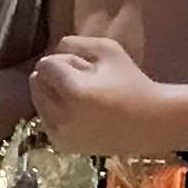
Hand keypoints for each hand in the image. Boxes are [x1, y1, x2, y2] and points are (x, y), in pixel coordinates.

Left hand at [27, 34, 174, 155]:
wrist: (151, 122)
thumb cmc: (132, 83)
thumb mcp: (109, 50)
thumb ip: (77, 43)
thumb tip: (55, 47)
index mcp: (74, 92)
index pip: (45, 65)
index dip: (64, 61)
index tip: (86, 68)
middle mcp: (62, 116)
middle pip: (36, 82)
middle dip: (55, 77)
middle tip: (84, 82)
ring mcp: (60, 134)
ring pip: (38, 101)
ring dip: (54, 94)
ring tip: (84, 98)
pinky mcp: (63, 145)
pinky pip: (46, 120)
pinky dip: (56, 113)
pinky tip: (80, 113)